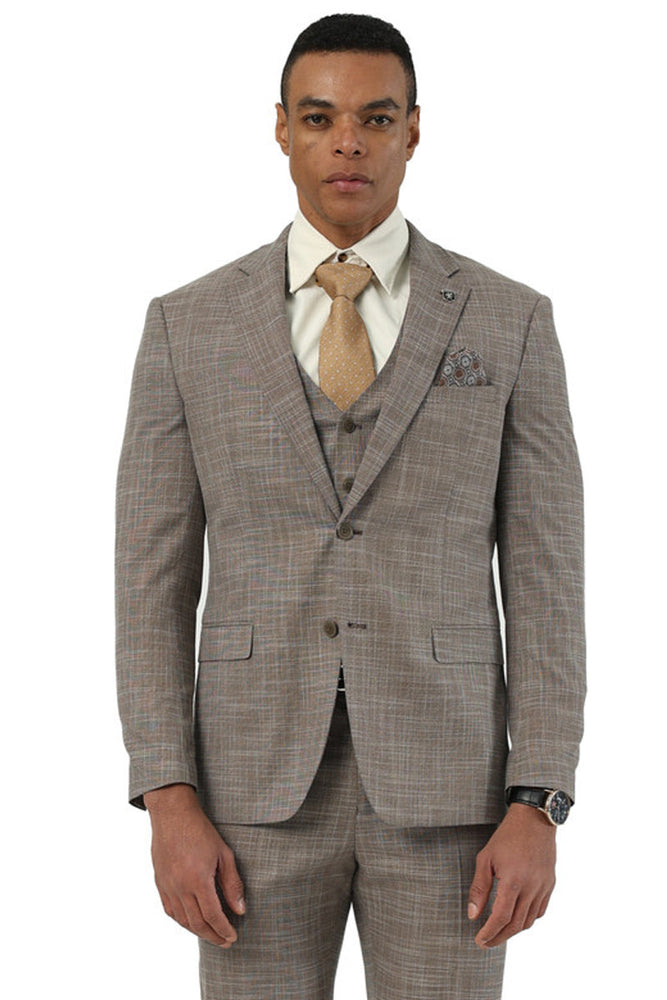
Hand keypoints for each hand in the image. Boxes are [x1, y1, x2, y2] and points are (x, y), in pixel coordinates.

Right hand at [145, 783, 245, 947]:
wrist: (173, 814)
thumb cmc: (201, 831)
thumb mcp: (224, 854)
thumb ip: (232, 883)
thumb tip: (239, 910)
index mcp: (198, 879)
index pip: (212, 916)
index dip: (223, 930)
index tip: (232, 937)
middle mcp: (180, 887)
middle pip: (197, 923)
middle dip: (213, 936)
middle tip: (225, 942)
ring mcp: (167, 886)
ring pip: (182, 920)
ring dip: (198, 931)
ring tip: (212, 935)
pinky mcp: (159, 883)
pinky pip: (170, 910)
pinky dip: (182, 921)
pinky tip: (192, 922)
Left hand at [467, 803, 555, 948]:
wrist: (534, 820)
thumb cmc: (507, 836)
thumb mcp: (486, 858)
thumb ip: (479, 888)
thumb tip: (473, 915)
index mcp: (513, 880)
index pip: (501, 917)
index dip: (490, 933)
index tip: (479, 940)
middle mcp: (531, 887)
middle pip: (516, 924)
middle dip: (499, 937)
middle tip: (486, 942)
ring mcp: (543, 887)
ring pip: (529, 920)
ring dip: (513, 931)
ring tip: (498, 932)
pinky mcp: (550, 884)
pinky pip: (540, 910)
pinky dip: (527, 919)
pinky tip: (516, 918)